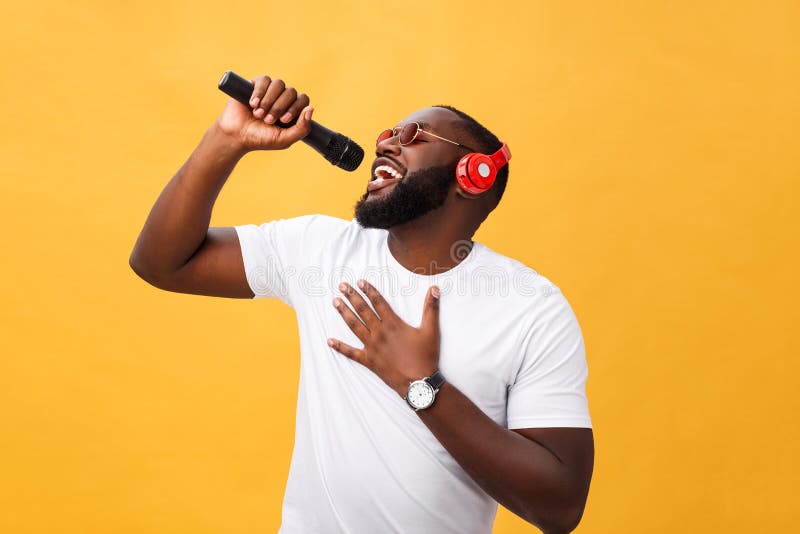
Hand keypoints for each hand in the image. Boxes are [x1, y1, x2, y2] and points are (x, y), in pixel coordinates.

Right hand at [216, 74, 312, 151]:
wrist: (236, 135)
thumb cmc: (260, 139)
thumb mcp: (284, 140)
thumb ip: (302, 129)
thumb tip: (311, 108)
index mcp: (292, 110)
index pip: (303, 99)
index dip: (295, 107)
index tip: (283, 120)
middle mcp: (282, 98)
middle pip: (291, 91)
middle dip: (279, 107)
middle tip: (268, 121)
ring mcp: (269, 91)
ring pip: (278, 84)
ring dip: (269, 101)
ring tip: (258, 114)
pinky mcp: (256, 85)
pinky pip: (264, 80)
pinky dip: (259, 92)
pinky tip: (252, 104)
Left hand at [327, 280, 441, 396]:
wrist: (419, 382)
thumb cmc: (426, 356)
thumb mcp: (431, 330)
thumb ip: (431, 308)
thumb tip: (435, 289)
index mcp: (393, 324)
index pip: (378, 302)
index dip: (369, 290)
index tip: (360, 281)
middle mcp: (379, 332)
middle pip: (363, 310)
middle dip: (351, 296)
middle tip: (342, 285)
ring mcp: (372, 347)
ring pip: (354, 326)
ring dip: (344, 313)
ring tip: (335, 302)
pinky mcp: (369, 360)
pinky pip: (351, 353)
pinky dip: (340, 347)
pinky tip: (329, 341)